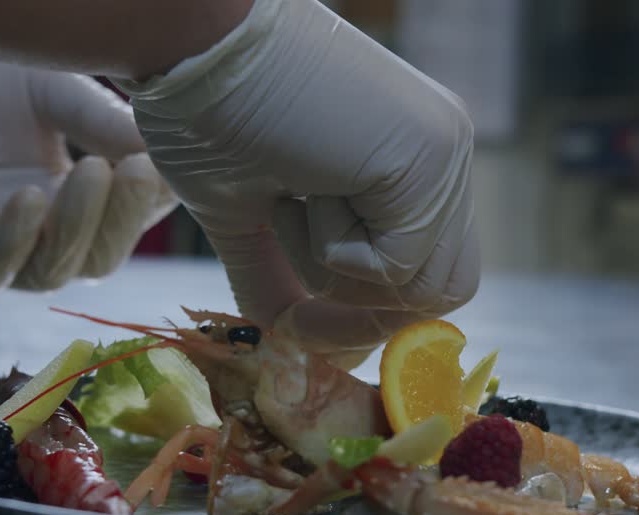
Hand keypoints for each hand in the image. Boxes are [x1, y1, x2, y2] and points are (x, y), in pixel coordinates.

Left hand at [0, 33, 176, 289]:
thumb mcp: (55, 91)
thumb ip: (105, 122)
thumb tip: (170, 154)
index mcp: (75, 200)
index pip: (129, 217)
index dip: (152, 199)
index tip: (171, 162)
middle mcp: (40, 236)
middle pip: (100, 258)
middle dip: (124, 218)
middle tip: (138, 169)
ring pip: (53, 270)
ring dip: (79, 227)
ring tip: (93, 170)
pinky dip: (14, 239)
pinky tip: (29, 196)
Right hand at [114, 0, 476, 360]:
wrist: (192, 43)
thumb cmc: (208, 113)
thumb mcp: (250, 221)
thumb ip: (282, 283)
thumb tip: (298, 346)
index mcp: (410, 166)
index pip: (424, 277)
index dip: (367, 312)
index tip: (302, 316)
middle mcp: (442, 160)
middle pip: (438, 294)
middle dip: (360, 304)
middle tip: (297, 238)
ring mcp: (445, 157)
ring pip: (426, 290)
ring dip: (344, 271)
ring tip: (298, 194)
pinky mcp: (432, 158)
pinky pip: (403, 267)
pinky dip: (341, 254)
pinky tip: (308, 183)